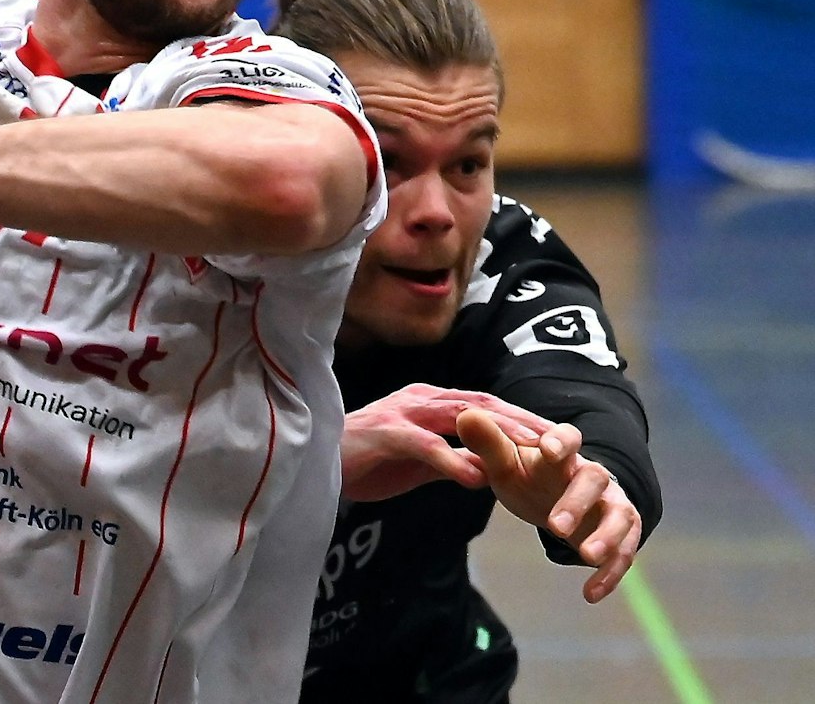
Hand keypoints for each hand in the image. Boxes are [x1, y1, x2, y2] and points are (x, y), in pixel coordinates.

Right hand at [341, 383, 553, 502]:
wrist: (315, 466)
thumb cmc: (366, 461)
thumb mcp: (420, 462)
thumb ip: (454, 458)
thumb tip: (492, 469)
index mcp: (431, 402)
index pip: (487, 406)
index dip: (525, 419)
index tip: (562, 439)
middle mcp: (420, 398)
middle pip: (482, 404)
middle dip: (523, 421)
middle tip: (561, 441)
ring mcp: (401, 413)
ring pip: (459, 416)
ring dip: (499, 433)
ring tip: (532, 452)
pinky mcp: (383, 434)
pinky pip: (423, 445)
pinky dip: (450, 459)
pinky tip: (475, 479)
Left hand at [457, 409, 641, 602]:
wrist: (554, 497)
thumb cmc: (527, 476)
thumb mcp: (503, 464)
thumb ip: (488, 444)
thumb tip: (466, 415)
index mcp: (561, 453)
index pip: (568, 437)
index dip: (561, 442)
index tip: (550, 450)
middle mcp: (592, 475)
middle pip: (595, 479)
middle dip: (578, 501)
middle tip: (555, 526)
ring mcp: (611, 504)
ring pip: (621, 516)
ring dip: (607, 536)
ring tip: (586, 556)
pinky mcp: (621, 534)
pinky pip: (624, 553)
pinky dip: (610, 574)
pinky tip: (590, 594)